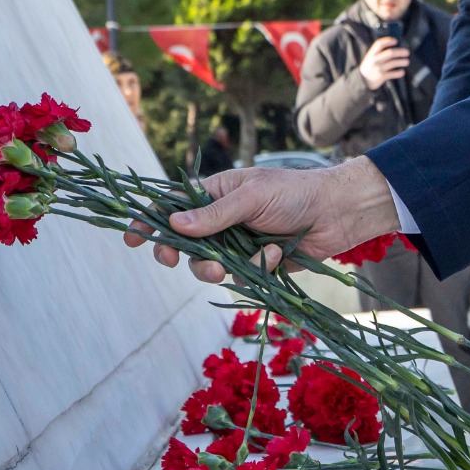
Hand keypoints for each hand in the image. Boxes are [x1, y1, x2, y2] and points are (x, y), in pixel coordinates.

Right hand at [122, 158, 400, 282]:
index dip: (149, 221)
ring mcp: (238, 244)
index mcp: (214, 194)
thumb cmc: (294, 192)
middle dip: (178, 254)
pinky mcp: (257, 265)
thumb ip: (213, 214)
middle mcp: (221, 220)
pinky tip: (276, 254)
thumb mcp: (251, 196)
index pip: (172, 207)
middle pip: (183, 244)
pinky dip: (256, 269)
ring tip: (227, 266)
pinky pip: (240, 277)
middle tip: (172, 260)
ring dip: (213, 268)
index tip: (131, 238)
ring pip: (207, 266)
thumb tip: (174, 225)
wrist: (337, 213)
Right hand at [358, 37, 410, 86]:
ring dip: (402, 62)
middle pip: (390, 53)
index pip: (379, 44)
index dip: (388, 41)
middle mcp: (375, 60)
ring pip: (394, 63)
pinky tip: (402, 72)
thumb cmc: (370, 66)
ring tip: (407, 61)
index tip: (396, 41)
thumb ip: (379, 52)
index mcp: (371, 53)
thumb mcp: (370, 57)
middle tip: (407, 52)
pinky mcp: (381, 76)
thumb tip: (395, 45)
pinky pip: (393, 74)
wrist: (363, 80)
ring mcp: (378, 68)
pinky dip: (399, 73)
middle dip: (400, 52)